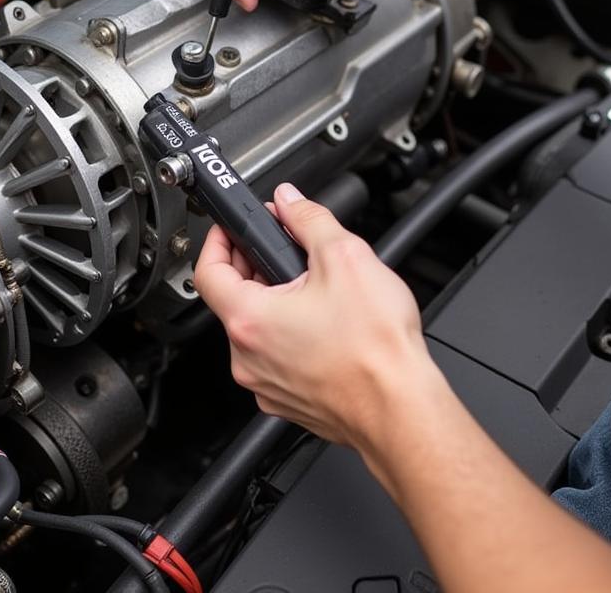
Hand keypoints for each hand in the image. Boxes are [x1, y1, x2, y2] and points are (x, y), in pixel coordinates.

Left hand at [194, 182, 430, 448]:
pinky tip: (323, 323)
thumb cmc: (376, 350)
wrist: (402, 409)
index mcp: (250, 319)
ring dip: (274, 301)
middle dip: (254, 266)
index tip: (232, 229)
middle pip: (232, 299)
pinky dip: (289, 335)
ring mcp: (266, 384)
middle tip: (283, 247)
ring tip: (312, 285)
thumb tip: (290, 202)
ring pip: (256, 330)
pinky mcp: (288, 401)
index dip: (218, 241)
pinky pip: (276, 358)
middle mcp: (248, 358)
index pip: (207, 270)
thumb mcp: (345, 257)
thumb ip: (309, 220)